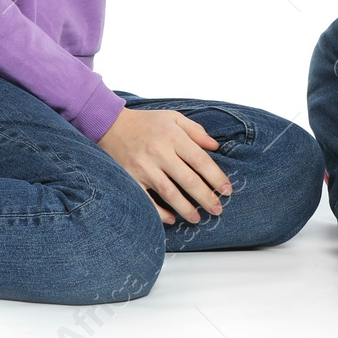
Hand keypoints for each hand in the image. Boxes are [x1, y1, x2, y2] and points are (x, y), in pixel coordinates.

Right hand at [96, 107, 232, 224]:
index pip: (200, 160)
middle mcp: (159, 152)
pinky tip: (172, 219)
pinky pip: (146, 200)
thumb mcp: (173, 117)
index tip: (227, 190)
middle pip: (188, 180)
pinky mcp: (130, 178)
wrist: (110, 125)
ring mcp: (143, 167)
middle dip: (206, 197)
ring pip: (169, 193)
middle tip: (218, 209)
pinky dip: (159, 212)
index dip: (216, 177)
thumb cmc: (146, 122)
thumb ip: (196, 130)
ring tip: (198, 218)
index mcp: (172, 136)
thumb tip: (216, 146)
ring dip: (186, 209)